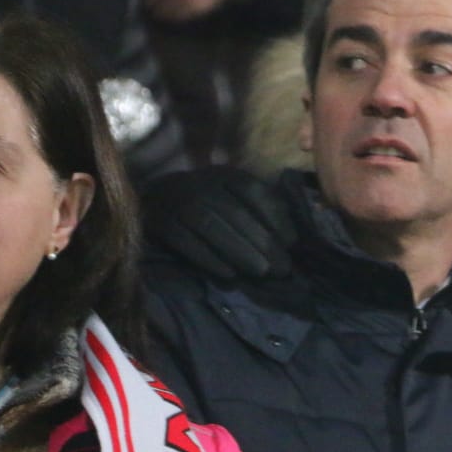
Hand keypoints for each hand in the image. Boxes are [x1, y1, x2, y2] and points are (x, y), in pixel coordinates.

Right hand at [142, 167, 295, 279]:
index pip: (254, 192)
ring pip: (211, 227)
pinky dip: (209, 259)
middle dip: (262, 242)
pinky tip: (229, 274)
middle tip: (281, 268)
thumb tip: (289, 239)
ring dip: (239, 251)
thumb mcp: (236, 195)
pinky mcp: (161, 223)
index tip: (292, 243)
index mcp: (225, 176)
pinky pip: (186, 242)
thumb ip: (261, 209)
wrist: (158, 198)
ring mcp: (178, 202)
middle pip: (235, 213)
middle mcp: (202, 185)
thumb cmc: (210, 201)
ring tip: (260, 272)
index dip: (276, 217)